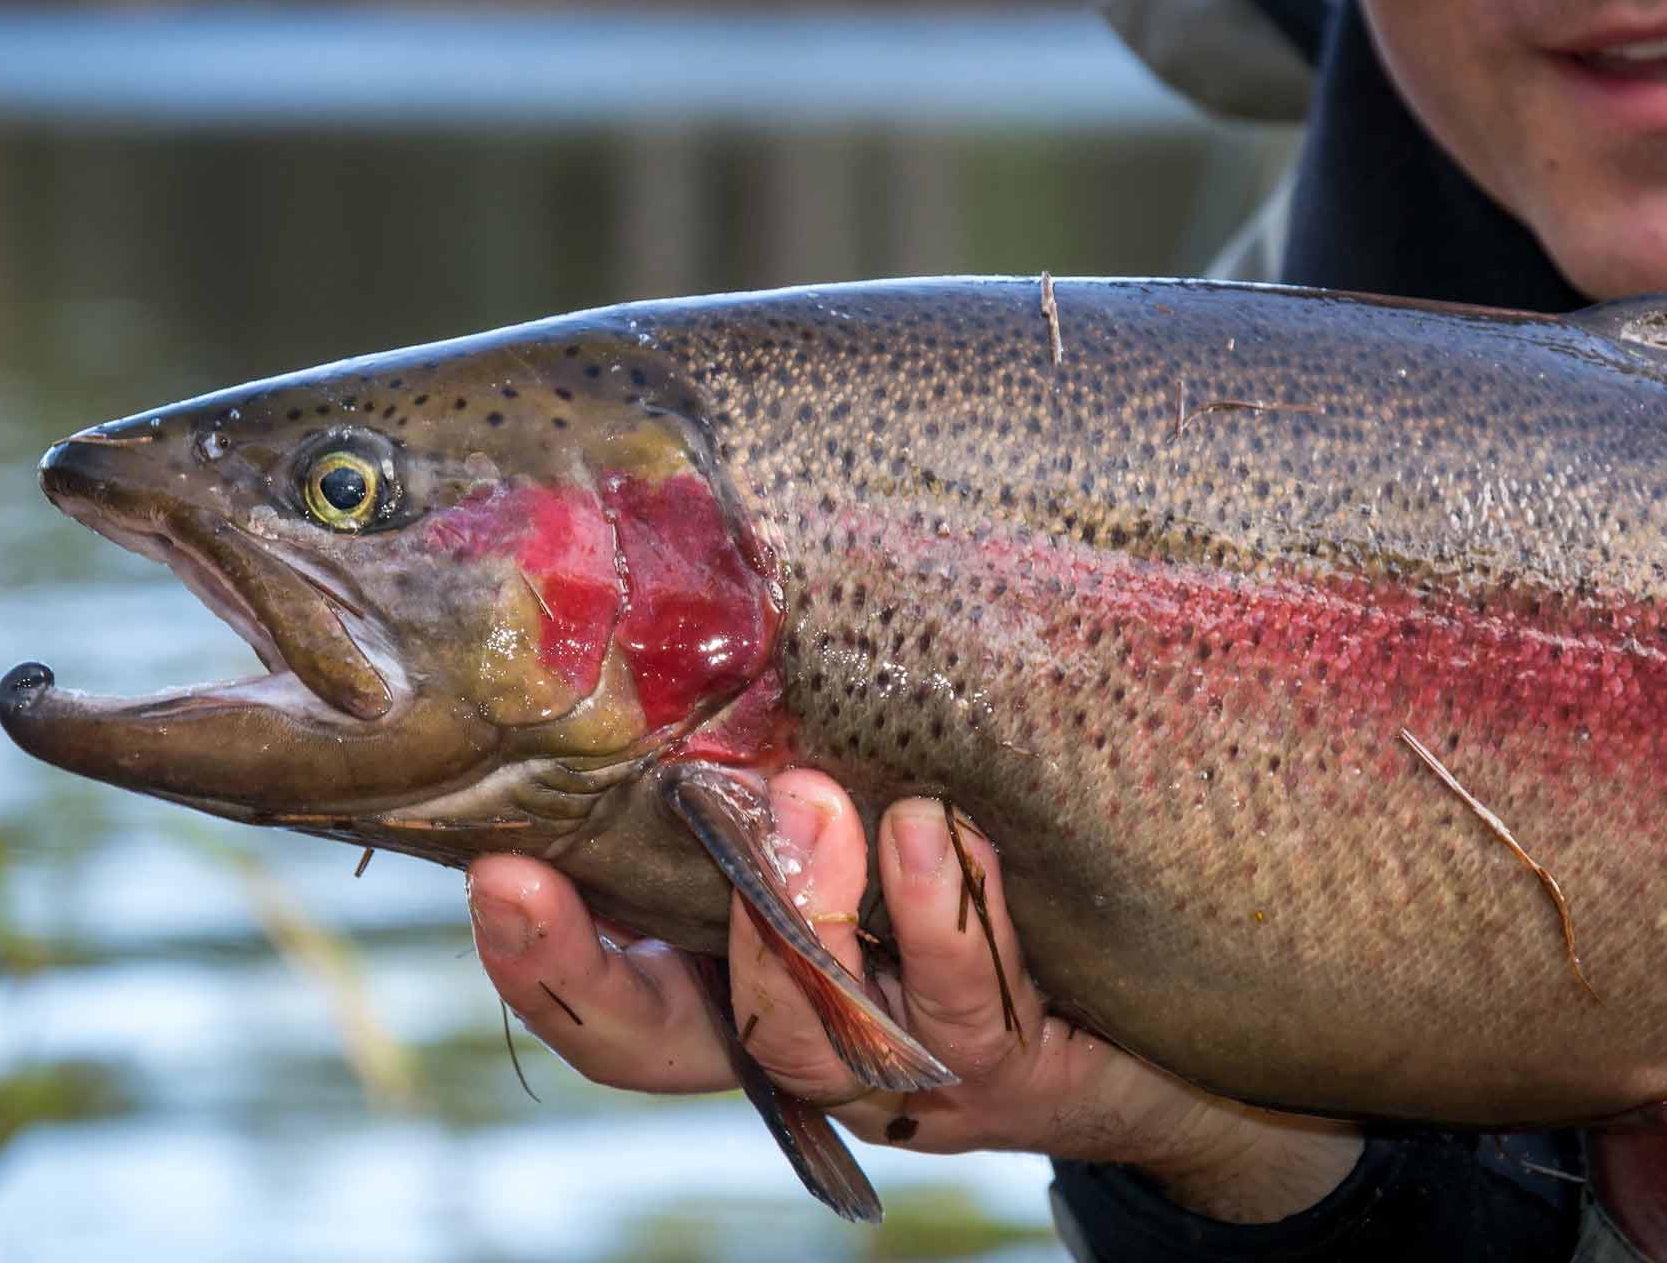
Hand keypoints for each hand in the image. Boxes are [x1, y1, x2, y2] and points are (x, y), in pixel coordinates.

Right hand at [467, 768, 1360, 1223]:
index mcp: (737, 974)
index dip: (540, 960)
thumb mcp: (864, 796)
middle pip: (664, 1047)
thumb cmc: (985, 866)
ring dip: (806, 917)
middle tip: (586, 851)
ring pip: (812, 1034)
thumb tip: (666, 598)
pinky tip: (942, 830)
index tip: (498, 870)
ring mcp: (902, 1067)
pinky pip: (967, 1006)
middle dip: (610, 966)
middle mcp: (800, 1035)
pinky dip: (948, 916)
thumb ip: (770, 749)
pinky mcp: (1013, 1068)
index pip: (606, 997)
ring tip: (819, 801)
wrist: (1168, 999)